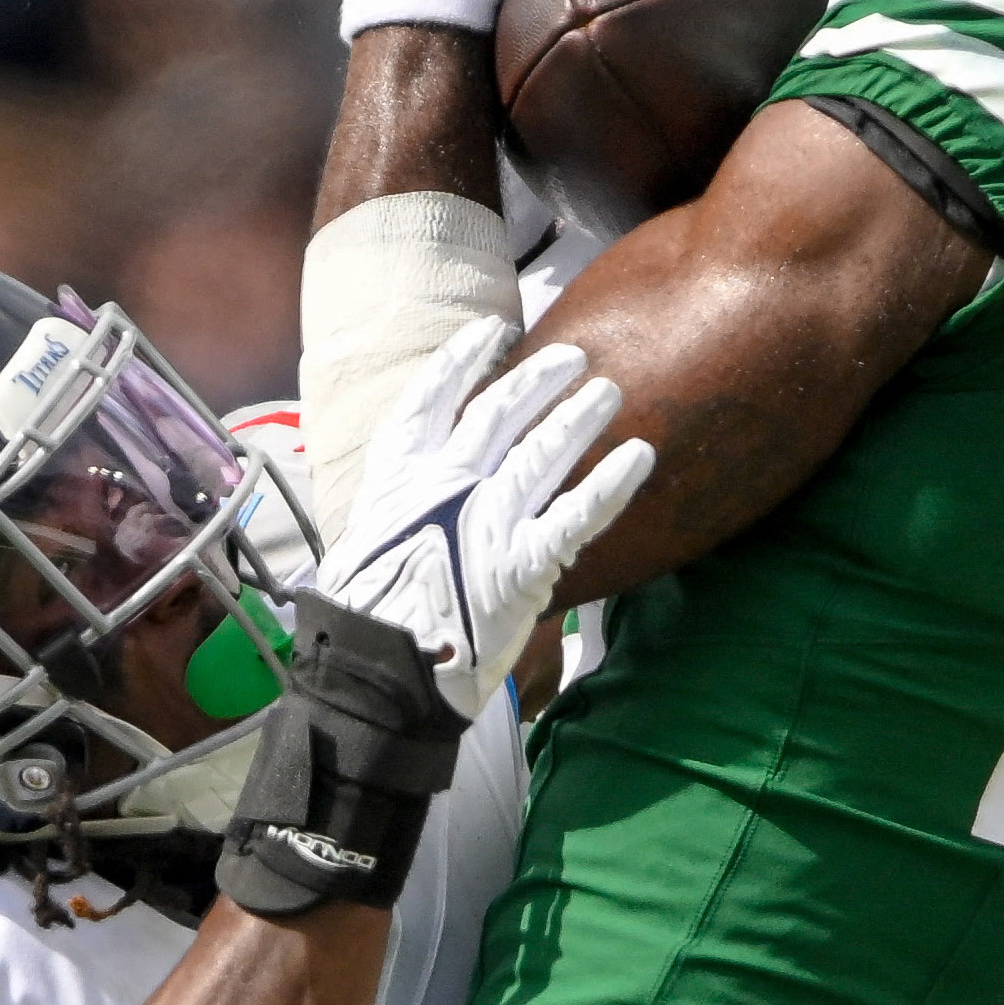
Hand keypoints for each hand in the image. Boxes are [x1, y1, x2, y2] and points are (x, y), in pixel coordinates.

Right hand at [313, 318, 652, 717]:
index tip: (491, 333)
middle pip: (499, 414)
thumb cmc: (368, 617)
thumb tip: (410, 511)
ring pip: (542, 452)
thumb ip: (397, 517)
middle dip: (537, 380)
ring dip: (579, 417)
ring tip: (608, 393)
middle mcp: (445, 485)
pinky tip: (639, 456)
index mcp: (399, 478)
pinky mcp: (523, 562)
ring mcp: (486, 520)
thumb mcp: (365, 547)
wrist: (376, 672)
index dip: (463, 360)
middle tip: (572, 358)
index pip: (431, 399)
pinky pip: (578, 513)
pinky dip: (611, 482)